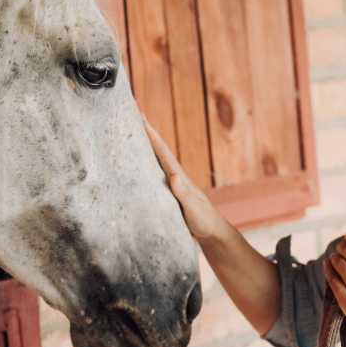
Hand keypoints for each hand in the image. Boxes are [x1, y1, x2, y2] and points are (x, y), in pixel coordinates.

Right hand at [143, 116, 227, 241]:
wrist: (212, 232)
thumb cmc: (203, 221)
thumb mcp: (193, 208)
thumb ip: (183, 193)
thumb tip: (174, 175)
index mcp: (178, 176)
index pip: (162, 151)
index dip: (152, 134)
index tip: (141, 117)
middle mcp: (174, 175)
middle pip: (158, 149)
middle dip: (147, 132)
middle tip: (135, 114)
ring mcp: (171, 183)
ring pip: (155, 159)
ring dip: (145, 145)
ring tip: (133, 132)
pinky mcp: (168, 192)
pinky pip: (154, 173)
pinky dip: (145, 163)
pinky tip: (138, 162)